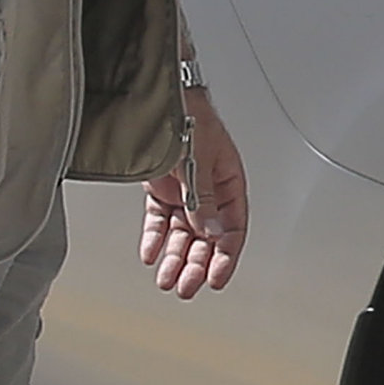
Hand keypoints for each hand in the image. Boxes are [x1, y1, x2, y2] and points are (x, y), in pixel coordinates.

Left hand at [139, 86, 248, 298]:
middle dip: (196, 265)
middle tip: (187, 287)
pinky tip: (150, 254)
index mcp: (229, 182)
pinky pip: (159, 220)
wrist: (160, 97)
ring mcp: (185, 189)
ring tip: (166, 279)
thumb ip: (203, 198)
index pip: (233, 228)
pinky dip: (154, 237)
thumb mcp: (199, 160)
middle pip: (206, 237)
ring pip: (183, 234)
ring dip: (175, 257)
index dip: (226, 257)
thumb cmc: (189, 117)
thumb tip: (210, 230)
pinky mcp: (162, 187)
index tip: (216, 279)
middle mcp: (209, 190)